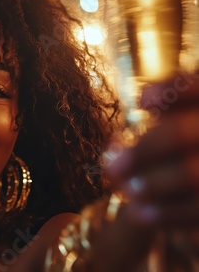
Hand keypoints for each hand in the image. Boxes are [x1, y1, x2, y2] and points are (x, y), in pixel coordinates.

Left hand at [111, 73, 198, 227]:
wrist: (193, 188)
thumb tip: (146, 97)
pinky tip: (141, 212)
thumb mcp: (180, 117)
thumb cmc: (184, 145)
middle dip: (144, 151)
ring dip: (154, 184)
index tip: (142, 101)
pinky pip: (198, 209)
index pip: (198, 89)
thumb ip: (169, 102)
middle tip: (112, 168)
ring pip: (192, 174)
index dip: (173, 90)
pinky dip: (167, 213)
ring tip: (129, 191)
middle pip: (182, 134)